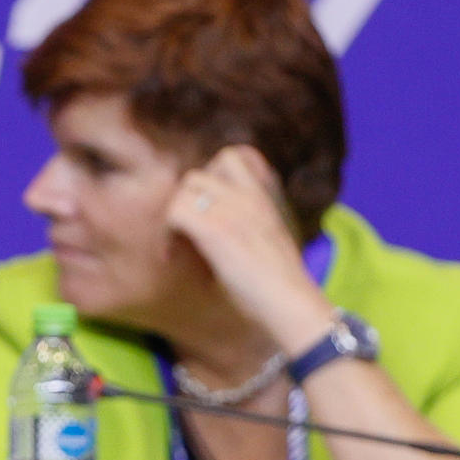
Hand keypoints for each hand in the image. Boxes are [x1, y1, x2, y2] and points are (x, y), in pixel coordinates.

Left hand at [165, 144, 335, 349]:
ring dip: (175, 214)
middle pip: (199, 173)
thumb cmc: (284, 289)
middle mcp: (247, 198)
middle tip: (185, 231)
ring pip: (184, 188)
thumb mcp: (272, 246)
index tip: (205, 208)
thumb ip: (254, 231)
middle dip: (185, 200)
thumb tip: (234, 244)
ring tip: (178, 244)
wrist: (291, 303)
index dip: (210, 176)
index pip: (231, 157)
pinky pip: (176, 212)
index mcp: (262, 199)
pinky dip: (168, 234)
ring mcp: (232, 211)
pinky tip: (173, 257)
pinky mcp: (216, 231)